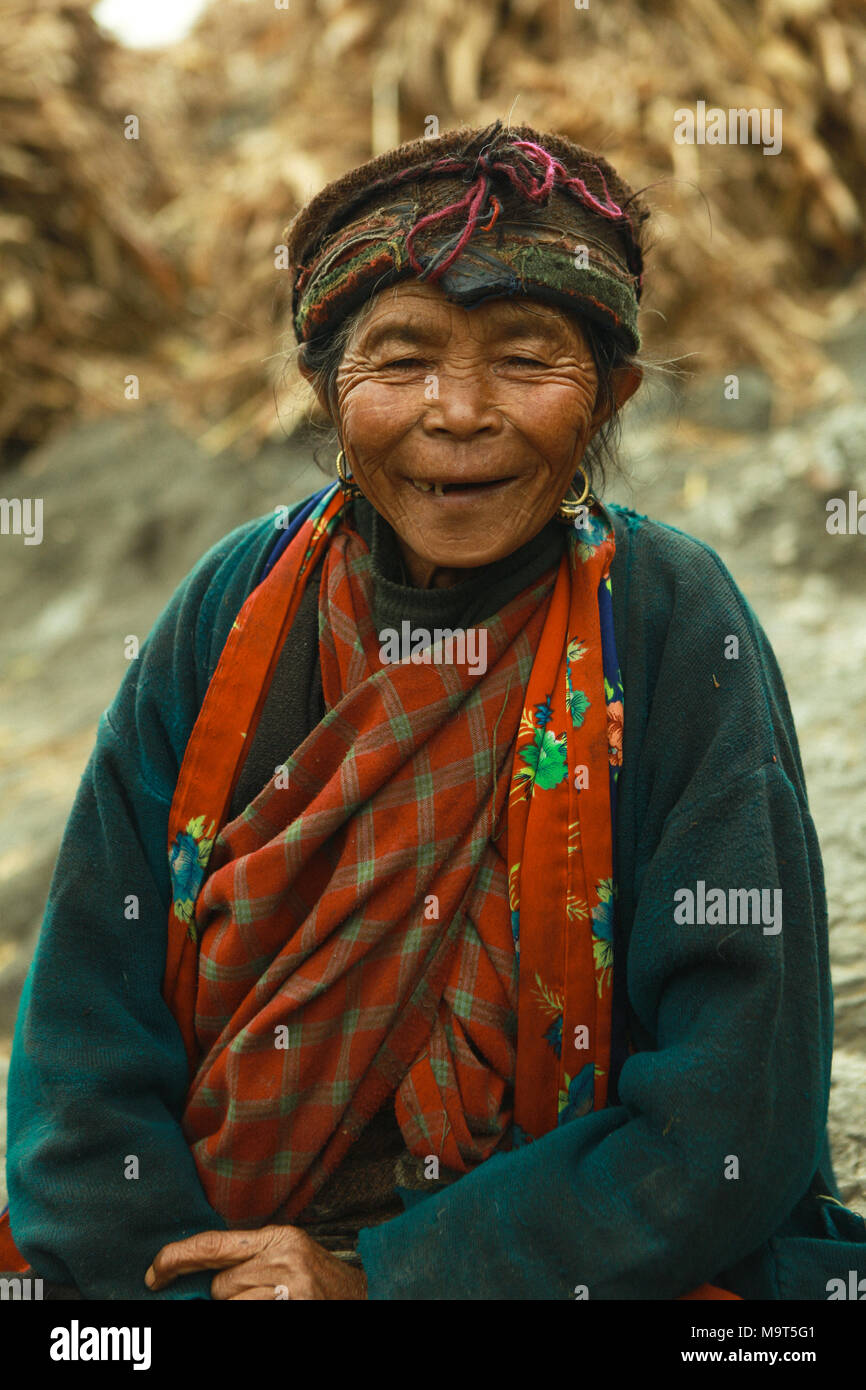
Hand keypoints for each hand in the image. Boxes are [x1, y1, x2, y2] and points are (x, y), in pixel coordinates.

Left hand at [144, 1225, 367, 1299]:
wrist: (366, 1296)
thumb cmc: (320, 1279)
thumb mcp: (288, 1253)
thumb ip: (249, 1257)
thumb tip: (200, 1272)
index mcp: (278, 1237)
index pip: (212, 1246)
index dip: (176, 1258)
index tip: (153, 1273)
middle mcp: (283, 1260)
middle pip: (220, 1286)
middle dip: (227, 1295)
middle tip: (259, 1294)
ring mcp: (289, 1292)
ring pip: (230, 1307)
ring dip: (241, 1308)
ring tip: (274, 1301)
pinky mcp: (293, 1310)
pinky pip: (245, 1318)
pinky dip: (248, 1314)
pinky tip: (275, 1306)